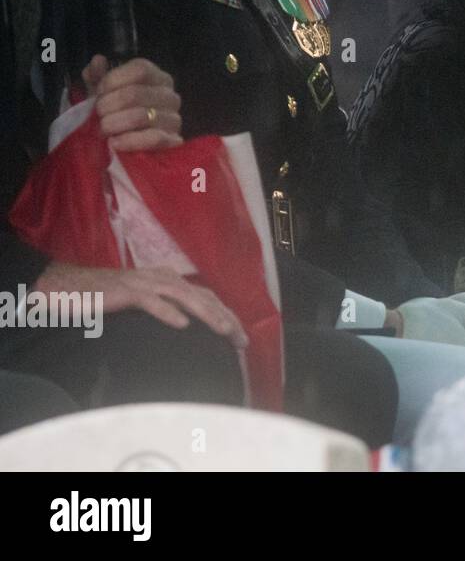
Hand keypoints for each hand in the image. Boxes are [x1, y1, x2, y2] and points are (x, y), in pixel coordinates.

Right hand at [34, 262, 246, 345]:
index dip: (227, 315)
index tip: (241, 338)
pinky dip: (168, 312)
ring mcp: (145, 283)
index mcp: (169, 280)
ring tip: (224, 331)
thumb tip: (188, 328)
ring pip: (185, 297)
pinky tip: (182, 325)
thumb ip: (164, 308)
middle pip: (203, 297)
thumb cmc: (105, 298)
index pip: (207, 297)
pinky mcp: (125, 292)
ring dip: (207, 314)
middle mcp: (163, 278)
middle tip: (241, 340)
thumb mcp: (141, 303)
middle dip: (226, 318)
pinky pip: (151, 302)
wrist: (68, 286)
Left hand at [82, 56, 182, 151]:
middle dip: (108, 106)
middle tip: (97, 116)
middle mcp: (170, 95)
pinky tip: (115, 143)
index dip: (113, 80)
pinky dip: (129, 141)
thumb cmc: (115, 112)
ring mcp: (174, 118)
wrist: (126, 143)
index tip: (97, 93)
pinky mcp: (174, 140)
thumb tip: (98, 61)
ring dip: (114, 124)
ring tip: (102, 131)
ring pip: (141, 116)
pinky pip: (153, 138)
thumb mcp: (102, 92)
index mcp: (157, 77)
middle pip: (136, 93)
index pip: (140, 70)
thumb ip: (98, 76)